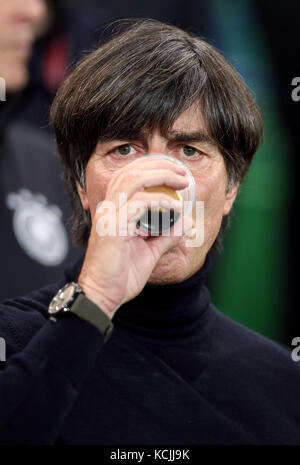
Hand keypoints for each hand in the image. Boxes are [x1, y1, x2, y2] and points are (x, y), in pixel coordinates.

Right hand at [78, 157, 194, 318]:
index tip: (176, 172)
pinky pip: (139, 204)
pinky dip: (160, 201)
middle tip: (182, 172)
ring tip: (181, 181)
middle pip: (130, 171)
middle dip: (159, 166)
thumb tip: (188, 222)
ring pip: (133, 180)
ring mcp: (108, 216)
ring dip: (160, 176)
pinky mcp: (113, 228)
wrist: (102, 296)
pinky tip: (175, 207)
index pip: (128, 176)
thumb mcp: (150, 251)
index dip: (152, 168)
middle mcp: (108, 208)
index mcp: (113, 211)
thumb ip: (168, 234)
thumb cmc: (120, 276)